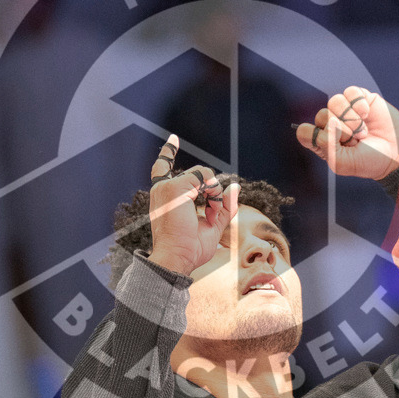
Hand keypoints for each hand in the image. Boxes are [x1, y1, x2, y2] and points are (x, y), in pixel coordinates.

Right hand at [147, 134, 239, 276]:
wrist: (177, 258)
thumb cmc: (189, 248)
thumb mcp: (212, 226)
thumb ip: (223, 207)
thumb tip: (235, 187)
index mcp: (166, 198)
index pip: (162, 169)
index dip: (167, 153)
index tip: (173, 139)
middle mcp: (162, 190)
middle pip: (197, 176)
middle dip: (213, 194)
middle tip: (212, 215)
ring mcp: (167, 187)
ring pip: (203, 175)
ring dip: (214, 195)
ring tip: (211, 214)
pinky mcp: (175, 187)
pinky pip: (204, 177)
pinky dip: (214, 193)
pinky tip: (210, 210)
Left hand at [295, 86, 398, 179]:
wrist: (397, 153)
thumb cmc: (369, 161)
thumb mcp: (343, 164)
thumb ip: (327, 147)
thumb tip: (328, 124)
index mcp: (322, 142)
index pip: (304, 131)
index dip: (317, 136)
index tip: (335, 145)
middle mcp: (331, 124)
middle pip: (321, 115)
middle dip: (341, 130)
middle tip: (355, 140)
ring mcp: (345, 110)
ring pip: (335, 101)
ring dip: (351, 118)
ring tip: (363, 130)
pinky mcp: (359, 99)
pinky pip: (350, 92)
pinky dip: (359, 104)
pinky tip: (367, 114)